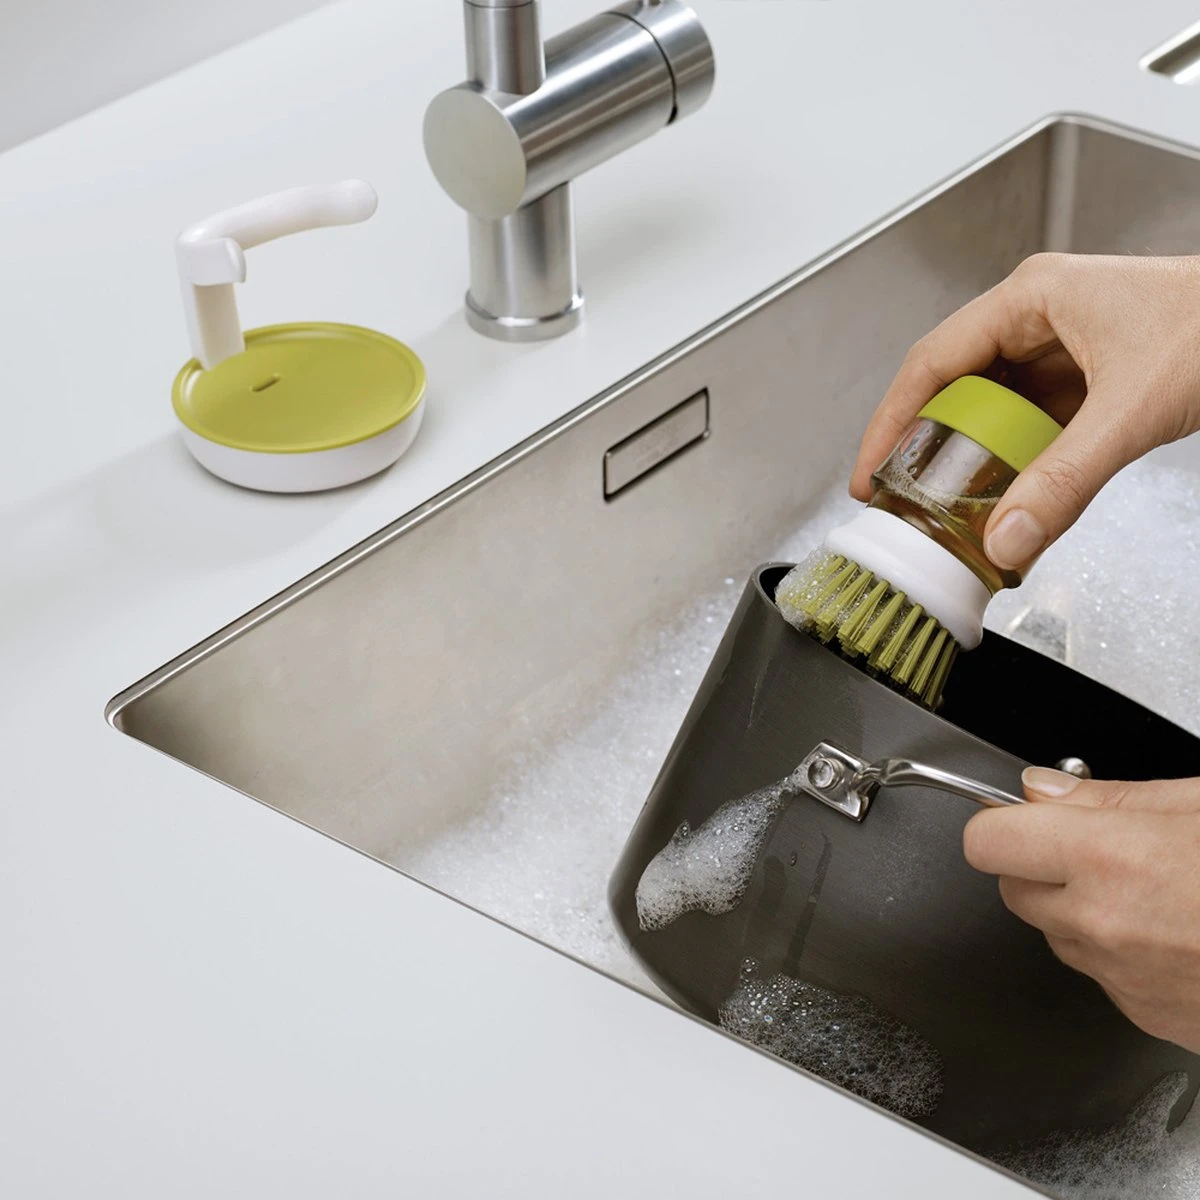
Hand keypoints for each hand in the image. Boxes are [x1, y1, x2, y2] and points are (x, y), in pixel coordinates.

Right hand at [852, 254, 1199, 569]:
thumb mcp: (1133, 408)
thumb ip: (1066, 480)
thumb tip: (1007, 537)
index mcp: (1031, 297)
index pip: (931, 362)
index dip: (890, 422)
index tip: (869, 473)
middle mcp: (1039, 315)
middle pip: (953, 386)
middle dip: (927, 445)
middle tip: (906, 498)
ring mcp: (1063, 345)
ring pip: (992, 406)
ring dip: (973, 456)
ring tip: (953, 504)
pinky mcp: (1087, 376)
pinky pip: (1032, 421)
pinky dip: (1017, 460)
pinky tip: (1012, 493)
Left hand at [963, 767, 1199, 1050]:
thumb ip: (1112, 798)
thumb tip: (1044, 789)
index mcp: (1109, 859)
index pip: (987, 841)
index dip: (1002, 822)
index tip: (1024, 814)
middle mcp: (1104, 926)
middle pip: (1013, 889)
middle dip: (1039, 862)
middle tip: (1097, 844)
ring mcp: (1126, 981)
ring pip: (1057, 934)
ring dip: (1081, 908)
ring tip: (1156, 887)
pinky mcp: (1151, 1018)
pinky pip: (1103, 975)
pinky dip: (1120, 951)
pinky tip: (1177, 928)